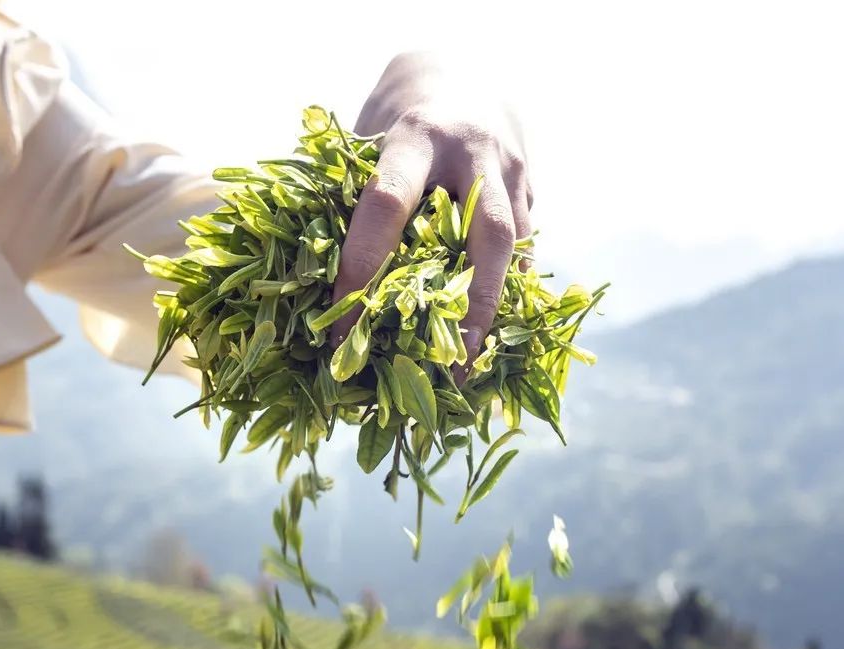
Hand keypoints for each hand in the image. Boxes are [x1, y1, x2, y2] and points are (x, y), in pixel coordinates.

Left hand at [329, 51, 532, 380]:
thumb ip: (352, 198)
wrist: (463, 80)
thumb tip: (310, 290)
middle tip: (449, 364)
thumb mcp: (369, 141)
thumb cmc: (398, 125)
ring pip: (517, 251)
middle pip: (487, 235)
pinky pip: (528, 256)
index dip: (363, 269)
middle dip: (470, 304)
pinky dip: (511, 301)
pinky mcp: (534, 195)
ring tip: (470, 371)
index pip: (387, 205)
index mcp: (417, 136)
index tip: (342, 330)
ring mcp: (514, 174)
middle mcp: (475, 154)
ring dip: (496, 313)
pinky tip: (491, 345)